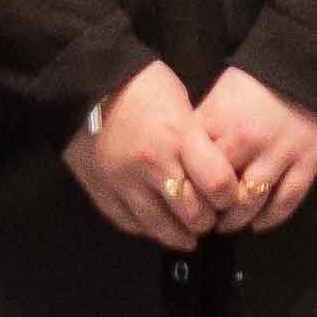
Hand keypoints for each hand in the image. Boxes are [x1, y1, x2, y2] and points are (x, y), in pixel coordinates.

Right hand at [64, 59, 239, 246]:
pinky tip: (156, 225)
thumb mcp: (181, 102)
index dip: (230, 196)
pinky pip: (129, 223)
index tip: (229, 196)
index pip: (218, 184)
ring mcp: (124, 182)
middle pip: (192, 213)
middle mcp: (153, 164)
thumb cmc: (142, 83)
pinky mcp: (102, 190)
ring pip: (160, 227)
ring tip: (188, 233)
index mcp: (178, 137)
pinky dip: (147, 228)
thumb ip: (197, 139)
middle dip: (207, 220)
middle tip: (209, 216)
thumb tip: (213, 170)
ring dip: (180, 235)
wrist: (87, 80)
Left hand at [186, 67, 316, 232]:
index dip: (185, 190)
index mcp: (219, 121)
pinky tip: (259, 223)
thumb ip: (202, 128)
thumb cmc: (256, 80)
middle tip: (203, 219)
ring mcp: (279, 153)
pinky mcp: (307, 162)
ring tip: (227, 224)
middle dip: (209, 209)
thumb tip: (182, 161)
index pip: (192, 168)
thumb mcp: (219, 95)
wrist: (308, 61)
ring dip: (235, 220)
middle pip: (219, 191)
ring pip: (250, 202)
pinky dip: (270, 219)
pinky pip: (286, 201)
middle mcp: (247, 140)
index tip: (182, 200)